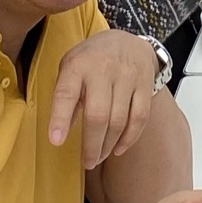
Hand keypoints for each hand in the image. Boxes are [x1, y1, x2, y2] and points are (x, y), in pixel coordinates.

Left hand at [48, 31, 160, 170]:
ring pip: (119, 120)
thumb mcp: (70, 68)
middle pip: (98, 115)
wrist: (127, 40)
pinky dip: (129, 138)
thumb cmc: (92, 59)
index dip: (60, 119)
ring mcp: (127, 76)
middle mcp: (103, 69)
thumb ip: (66, 96)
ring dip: (108, 145)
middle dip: (91, 145)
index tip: (56, 141)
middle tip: (87, 161)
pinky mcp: (145, 85)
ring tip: (98, 157)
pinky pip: (139, 118)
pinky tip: (118, 148)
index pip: (66, 94)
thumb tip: (62, 132)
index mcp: (77, 65)